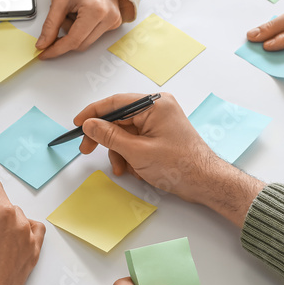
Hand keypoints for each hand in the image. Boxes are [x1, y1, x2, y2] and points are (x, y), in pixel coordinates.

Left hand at [36, 0, 122, 58]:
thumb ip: (50, 25)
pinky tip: (81, 14)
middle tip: (58, 22)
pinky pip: (94, 35)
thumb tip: (43, 44)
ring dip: (74, 32)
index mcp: (95, 10)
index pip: (73, 41)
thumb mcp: (60, 0)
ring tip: (72, 12)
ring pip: (87, 41)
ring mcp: (114, 21)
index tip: (44, 53)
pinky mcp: (115, 23)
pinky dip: (83, 28)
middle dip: (65, 37)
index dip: (56, 49)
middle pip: (80, 44)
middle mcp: (109, 17)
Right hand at [75, 93, 264, 227]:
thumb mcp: (137, 152)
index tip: (77, 124)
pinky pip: (136, 141)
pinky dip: (130, 155)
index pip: (115, 102)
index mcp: (154, 104)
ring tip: (122, 169)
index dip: (93, 113)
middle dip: (105, 137)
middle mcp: (157, 108)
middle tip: (87, 150)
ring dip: (118, 151)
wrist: (206, 182)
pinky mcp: (160, 136)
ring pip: (125, 133)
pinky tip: (133, 169)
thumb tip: (89, 124)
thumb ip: (109, 136)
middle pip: (119, 118)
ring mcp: (159, 122)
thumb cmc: (179, 165)